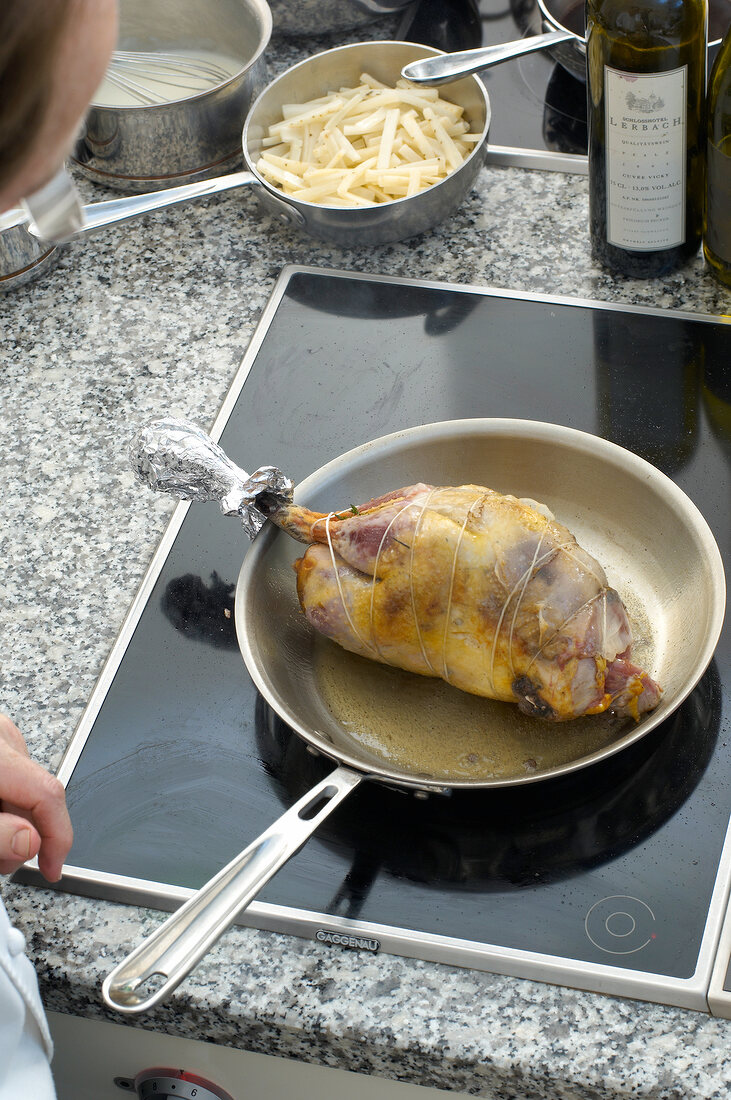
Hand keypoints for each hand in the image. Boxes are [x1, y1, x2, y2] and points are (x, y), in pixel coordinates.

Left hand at [0, 714, 72, 881]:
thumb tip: (30, 844)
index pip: (50, 795)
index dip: (57, 839)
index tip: (52, 868)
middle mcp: (5, 738)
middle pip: (39, 795)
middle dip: (27, 834)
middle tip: (2, 858)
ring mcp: (0, 737)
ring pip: (26, 791)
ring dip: (12, 820)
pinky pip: (13, 782)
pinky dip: (5, 805)